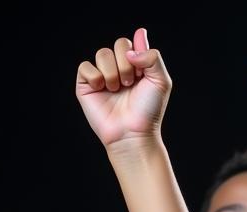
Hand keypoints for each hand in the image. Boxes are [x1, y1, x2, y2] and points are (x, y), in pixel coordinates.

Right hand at [75, 28, 170, 146]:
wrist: (133, 133)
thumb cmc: (148, 111)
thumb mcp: (161, 82)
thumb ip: (153, 57)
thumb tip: (132, 47)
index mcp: (136, 65)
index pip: (132, 43)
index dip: (137, 54)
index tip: (141, 73)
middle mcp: (119, 68)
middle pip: (118, 44)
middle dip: (127, 64)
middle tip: (130, 84)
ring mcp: (102, 75)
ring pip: (102, 53)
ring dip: (113, 73)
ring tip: (117, 90)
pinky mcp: (86, 84)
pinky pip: (85, 66)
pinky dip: (95, 77)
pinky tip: (102, 89)